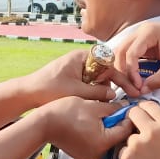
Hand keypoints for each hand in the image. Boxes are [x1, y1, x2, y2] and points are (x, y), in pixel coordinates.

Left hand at [23, 50, 140, 103]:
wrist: (26, 94)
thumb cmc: (47, 89)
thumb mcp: (77, 92)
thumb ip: (98, 93)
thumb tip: (114, 95)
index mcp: (82, 57)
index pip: (109, 64)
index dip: (122, 77)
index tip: (132, 88)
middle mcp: (80, 59)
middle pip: (105, 71)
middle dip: (111, 85)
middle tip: (119, 97)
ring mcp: (76, 68)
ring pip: (97, 78)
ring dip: (101, 90)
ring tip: (101, 102)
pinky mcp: (73, 77)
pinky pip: (89, 83)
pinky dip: (93, 92)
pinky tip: (92, 101)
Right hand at [38, 97, 133, 158]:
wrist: (43, 124)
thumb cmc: (66, 113)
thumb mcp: (94, 106)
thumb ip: (113, 108)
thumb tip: (126, 107)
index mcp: (104, 142)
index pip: (125, 130)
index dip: (128, 116)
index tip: (127, 107)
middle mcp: (99, 154)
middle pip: (116, 137)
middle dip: (116, 122)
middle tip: (113, 109)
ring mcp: (90, 157)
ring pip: (106, 140)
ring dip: (106, 128)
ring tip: (99, 115)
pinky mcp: (83, 155)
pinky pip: (96, 144)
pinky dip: (97, 134)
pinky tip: (89, 124)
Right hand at [112, 22, 159, 94]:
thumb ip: (159, 79)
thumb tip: (143, 90)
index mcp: (148, 32)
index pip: (130, 53)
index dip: (131, 72)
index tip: (138, 87)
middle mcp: (141, 31)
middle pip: (120, 52)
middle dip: (123, 71)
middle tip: (130, 88)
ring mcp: (142, 36)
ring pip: (123, 53)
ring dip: (124, 69)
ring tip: (132, 85)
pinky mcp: (145, 43)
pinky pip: (131, 55)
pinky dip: (131, 67)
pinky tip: (135, 79)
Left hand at [118, 101, 159, 158]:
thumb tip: (149, 115)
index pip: (149, 105)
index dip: (144, 109)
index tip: (142, 114)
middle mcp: (152, 131)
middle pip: (133, 112)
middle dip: (133, 119)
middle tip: (136, 129)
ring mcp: (137, 143)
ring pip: (128, 135)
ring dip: (133, 143)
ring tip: (145, 158)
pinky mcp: (126, 156)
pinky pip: (123, 150)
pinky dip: (128, 157)